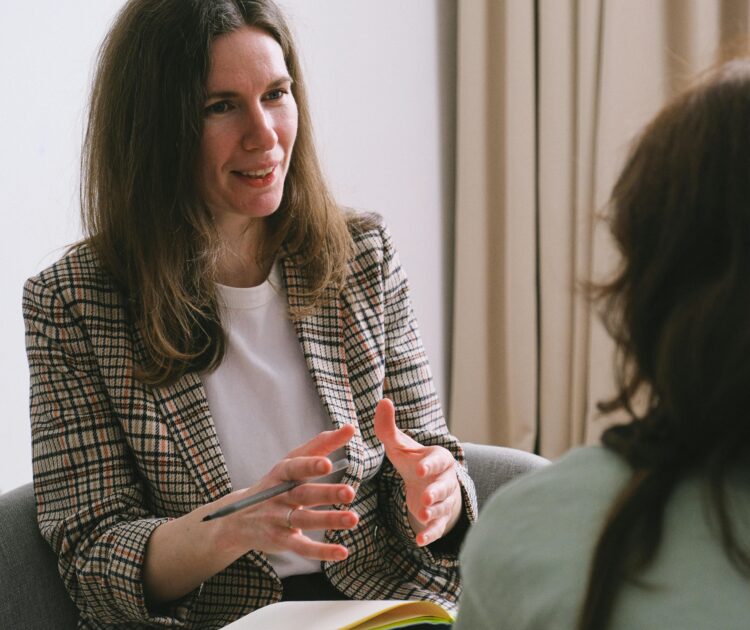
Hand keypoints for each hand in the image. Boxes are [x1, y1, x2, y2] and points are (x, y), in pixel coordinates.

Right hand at [144, 425, 357, 604]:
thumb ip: (321, 445)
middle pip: (303, 494)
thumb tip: (350, 428)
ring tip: (353, 519)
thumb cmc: (276, 484)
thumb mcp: (292, 462)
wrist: (238, 517)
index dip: (310, 465)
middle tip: (349, 492)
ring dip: (329, 520)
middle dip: (326, 493)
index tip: (328, 463)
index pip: (296, 466)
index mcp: (282, 473)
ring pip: (305, 520)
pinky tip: (343, 552)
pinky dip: (322, 552)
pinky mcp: (281, 540)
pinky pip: (303, 547)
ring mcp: (278, 519)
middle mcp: (279, 495)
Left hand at [373, 398, 461, 545]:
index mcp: (438, 458)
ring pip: (441, 507)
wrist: (428, 483)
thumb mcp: (399, 445)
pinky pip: (437, 528)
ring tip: (421, 515)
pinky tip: (419, 542)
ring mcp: (444, 501)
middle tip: (426, 498)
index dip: (428, 466)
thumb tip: (383, 401)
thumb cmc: (413, 460)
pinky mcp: (439, 519)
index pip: (436, 460)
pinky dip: (429, 534)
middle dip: (435, 492)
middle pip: (444, 486)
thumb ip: (389, 427)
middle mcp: (445, 479)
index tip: (418, 470)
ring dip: (433, 512)